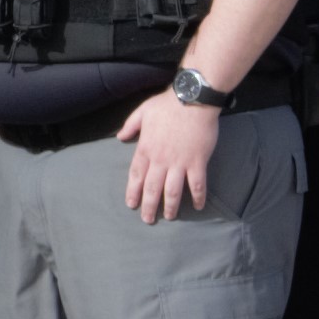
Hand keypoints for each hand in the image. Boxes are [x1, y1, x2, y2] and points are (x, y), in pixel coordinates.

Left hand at [117, 83, 221, 219]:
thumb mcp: (143, 111)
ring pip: (173, 190)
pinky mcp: (198, 162)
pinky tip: (199, 206)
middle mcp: (161, 159)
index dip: (133, 191)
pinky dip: (198, 197)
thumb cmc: (167, 104)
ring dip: (171, 206)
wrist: (193, 99)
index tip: (131, 204)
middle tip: (148, 219)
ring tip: (170, 217)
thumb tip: (120, 137)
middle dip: (149, 206)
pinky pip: (197, 184)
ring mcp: (179, 162)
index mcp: (146, 148)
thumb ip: (130, 125)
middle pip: (152, 188)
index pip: (136, 175)